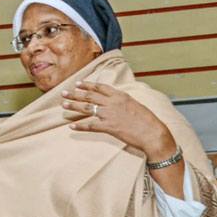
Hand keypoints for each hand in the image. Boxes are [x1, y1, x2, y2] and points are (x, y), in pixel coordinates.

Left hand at [61, 81, 175, 160]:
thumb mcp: (134, 104)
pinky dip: (80, 126)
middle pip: (89, 96)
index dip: (87, 85)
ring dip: (74, 106)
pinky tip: (72, 126)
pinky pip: (91, 126)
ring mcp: (110, 114)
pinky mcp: (109, 127)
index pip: (99, 87)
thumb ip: (122, 100)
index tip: (77, 83)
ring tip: (64, 105)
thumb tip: (114, 99)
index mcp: (120, 95)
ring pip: (87, 108)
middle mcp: (113, 102)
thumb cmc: (146, 120)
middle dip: (75, 94)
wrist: (152, 133)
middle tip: (63, 93)